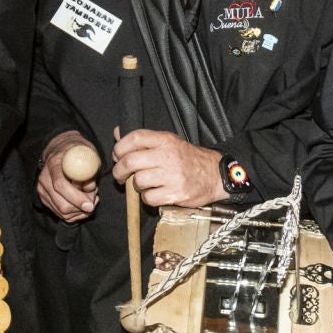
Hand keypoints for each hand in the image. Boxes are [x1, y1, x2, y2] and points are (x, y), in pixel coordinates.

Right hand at [36, 130, 99, 221]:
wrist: (62, 151)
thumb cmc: (78, 152)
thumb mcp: (88, 153)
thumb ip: (90, 169)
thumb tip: (90, 187)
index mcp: (54, 164)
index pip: (61, 185)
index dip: (76, 197)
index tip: (90, 203)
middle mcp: (44, 178)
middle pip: (61, 204)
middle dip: (81, 207)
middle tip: (94, 199)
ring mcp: (43, 190)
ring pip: (63, 212)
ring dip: (80, 210)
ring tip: (90, 197)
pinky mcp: (45, 199)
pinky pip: (62, 214)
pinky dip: (76, 213)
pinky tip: (83, 201)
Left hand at [111, 128, 226, 208]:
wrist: (215, 174)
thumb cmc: (188, 159)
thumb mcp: (169, 143)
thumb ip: (144, 140)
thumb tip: (117, 133)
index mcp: (165, 140)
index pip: (135, 138)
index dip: (119, 147)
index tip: (117, 156)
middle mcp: (168, 156)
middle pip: (130, 161)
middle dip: (119, 171)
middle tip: (121, 176)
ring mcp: (172, 175)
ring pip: (138, 181)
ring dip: (136, 186)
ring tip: (144, 185)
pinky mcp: (176, 193)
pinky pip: (149, 198)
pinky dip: (148, 198)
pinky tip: (155, 193)